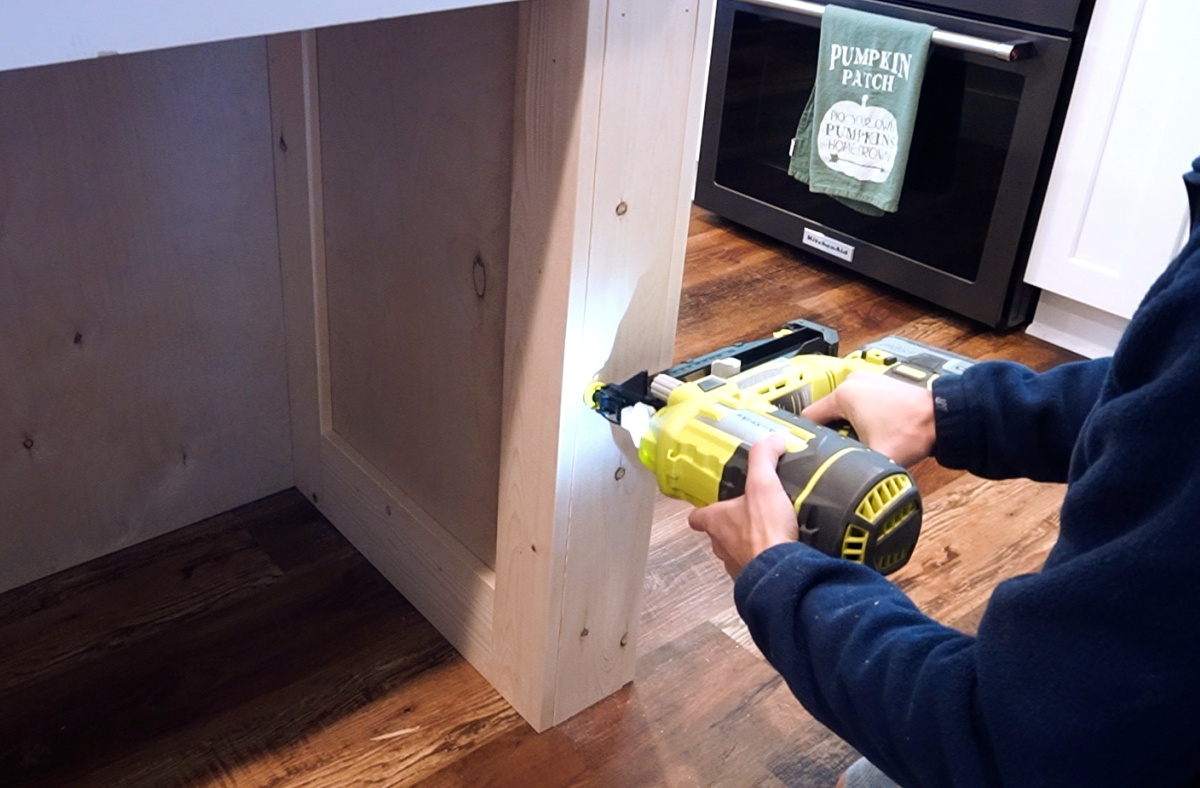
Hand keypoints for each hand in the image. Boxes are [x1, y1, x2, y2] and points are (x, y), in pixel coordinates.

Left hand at [688, 433, 798, 577]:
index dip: (702, 510)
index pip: (696, 516)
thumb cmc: (764, 528)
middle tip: (750, 514)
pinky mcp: (752, 581)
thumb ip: (764, 459)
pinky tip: (779, 552)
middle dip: (730, 526)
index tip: (712, 506)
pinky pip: (754, 568)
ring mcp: (735, 566)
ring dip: (747, 544)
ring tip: (769, 532)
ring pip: (735, 553)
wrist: (781, 573)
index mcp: (715, 522)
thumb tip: (773, 439)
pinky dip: (762, 561)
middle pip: (717, 534)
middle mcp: (719, 546)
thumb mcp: (764, 485)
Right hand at [801, 372, 935, 466]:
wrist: (943, 418)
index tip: (808, 452)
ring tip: (854, 444)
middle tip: (836, 453)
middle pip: (826, 413)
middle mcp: (852, 383)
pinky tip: (869, 432)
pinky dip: (859, 417)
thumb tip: (839, 485)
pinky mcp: (880, 385)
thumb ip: (852, 469)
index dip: (807, 437)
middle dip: (829, 433)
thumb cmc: (912, 431)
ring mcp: (867, 381)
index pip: (809, 417)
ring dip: (845, 426)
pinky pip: (859, 403)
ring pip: (843, 408)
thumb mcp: (876, 456)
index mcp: (843, 395)